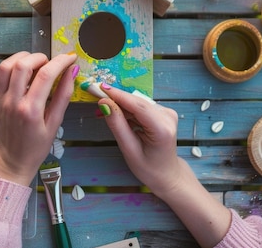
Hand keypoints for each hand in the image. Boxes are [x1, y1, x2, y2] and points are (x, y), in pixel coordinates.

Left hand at [0, 52, 77, 185]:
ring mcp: (0, 99)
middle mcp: (13, 102)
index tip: (70, 58)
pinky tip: (21, 71)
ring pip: (7, 65)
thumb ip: (64, 95)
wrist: (12, 161)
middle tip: (50, 64)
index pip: (46, 75)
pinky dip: (9, 66)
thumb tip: (72, 71)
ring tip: (36, 65)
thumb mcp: (55, 123)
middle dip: (41, 57)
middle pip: (23, 65)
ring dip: (23, 58)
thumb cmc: (36, 147)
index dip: (61, 62)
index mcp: (31, 110)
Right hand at [99, 86, 231, 246]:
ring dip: (119, 105)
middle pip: (136, 102)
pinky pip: (141, 107)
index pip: (137, 105)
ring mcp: (167, 113)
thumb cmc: (149, 168)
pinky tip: (115, 114)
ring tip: (101, 111)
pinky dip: (127, 110)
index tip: (99, 87)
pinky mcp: (163, 112)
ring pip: (137, 103)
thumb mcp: (129, 150)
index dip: (117, 95)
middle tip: (94, 96)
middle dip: (115, 99)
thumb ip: (117, 125)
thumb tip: (104, 104)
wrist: (167, 174)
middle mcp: (167, 116)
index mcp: (162, 128)